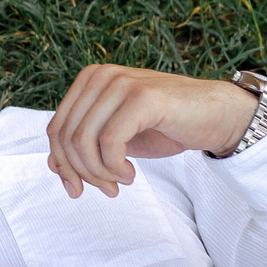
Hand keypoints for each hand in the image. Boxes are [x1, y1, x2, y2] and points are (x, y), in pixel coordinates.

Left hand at [45, 64, 258, 197]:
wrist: (215, 117)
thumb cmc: (164, 127)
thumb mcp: (116, 139)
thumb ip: (84, 147)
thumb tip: (52, 166)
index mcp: (89, 81)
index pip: (56, 129)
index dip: (62, 165)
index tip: (78, 189)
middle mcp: (101, 76)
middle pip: (66, 136)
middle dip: (81, 173)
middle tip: (106, 190)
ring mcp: (121, 83)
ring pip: (84, 141)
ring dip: (99, 173)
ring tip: (120, 183)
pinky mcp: (143, 97)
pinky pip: (110, 141)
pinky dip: (115, 167)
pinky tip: (130, 174)